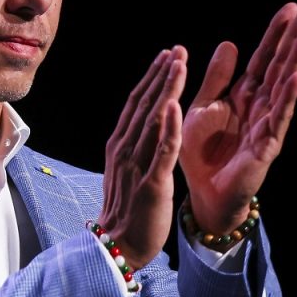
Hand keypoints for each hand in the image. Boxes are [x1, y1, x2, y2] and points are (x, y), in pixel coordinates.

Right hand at [99, 47, 186, 269]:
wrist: (117, 246)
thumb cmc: (126, 212)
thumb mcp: (126, 171)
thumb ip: (134, 147)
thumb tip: (144, 126)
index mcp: (120, 146)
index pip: (137, 104)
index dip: (152, 78)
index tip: (167, 56)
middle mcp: (125, 149)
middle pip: (145, 104)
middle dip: (161, 74)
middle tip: (176, 49)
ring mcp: (137, 165)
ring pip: (154, 120)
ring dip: (167, 89)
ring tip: (180, 64)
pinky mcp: (151, 183)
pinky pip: (161, 151)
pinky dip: (169, 127)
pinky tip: (176, 106)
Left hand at [181, 3, 296, 232]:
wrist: (202, 192)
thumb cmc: (202, 152)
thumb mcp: (203, 107)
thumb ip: (216, 78)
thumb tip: (230, 43)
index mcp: (243, 94)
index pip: (264, 58)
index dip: (276, 34)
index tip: (291, 8)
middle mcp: (260, 105)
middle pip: (281, 65)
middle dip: (295, 38)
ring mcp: (267, 123)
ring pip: (285, 86)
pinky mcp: (267, 144)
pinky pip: (278, 117)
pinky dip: (288, 97)